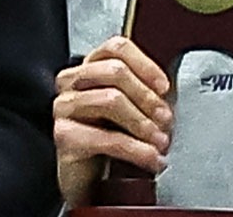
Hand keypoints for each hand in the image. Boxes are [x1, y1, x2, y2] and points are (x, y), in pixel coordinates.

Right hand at [54, 35, 172, 206]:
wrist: (93, 183)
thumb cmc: (113, 143)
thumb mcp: (133, 112)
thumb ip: (145, 93)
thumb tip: (168, 90)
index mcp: (89, 71)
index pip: (115, 48)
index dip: (144, 64)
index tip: (164, 87)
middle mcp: (72, 84)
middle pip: (115, 71)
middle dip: (147, 98)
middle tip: (166, 120)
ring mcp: (65, 107)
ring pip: (111, 99)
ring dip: (143, 124)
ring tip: (160, 142)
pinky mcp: (64, 135)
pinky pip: (107, 137)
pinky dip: (137, 150)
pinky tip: (151, 159)